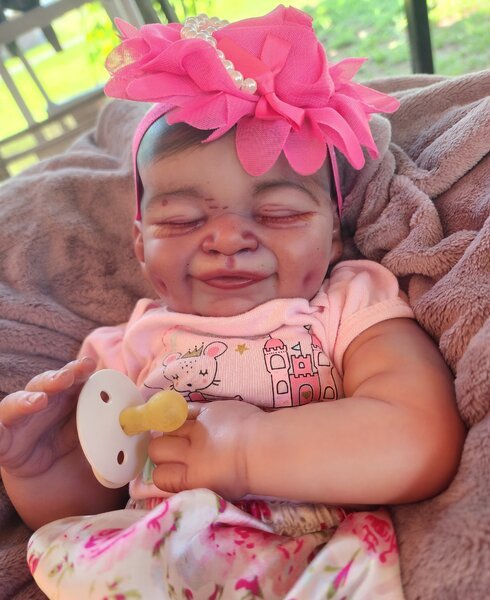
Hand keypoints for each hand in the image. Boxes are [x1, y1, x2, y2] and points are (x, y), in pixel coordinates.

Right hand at [0, 357, 95, 477]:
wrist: (47, 469)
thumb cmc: (69, 439)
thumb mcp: (90, 430)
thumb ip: (105, 421)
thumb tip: (132, 417)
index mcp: (63, 395)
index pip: (70, 378)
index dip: (78, 370)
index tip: (89, 365)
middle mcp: (39, 401)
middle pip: (44, 385)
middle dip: (55, 379)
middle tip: (67, 378)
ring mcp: (18, 419)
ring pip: (17, 404)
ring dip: (26, 401)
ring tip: (38, 401)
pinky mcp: (3, 440)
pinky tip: (0, 429)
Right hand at [148, 400, 261, 499]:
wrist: (267, 449)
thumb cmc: (243, 475)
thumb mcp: (212, 489)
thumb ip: (187, 483)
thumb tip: (165, 481)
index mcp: (192, 478)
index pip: (158, 475)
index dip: (163, 472)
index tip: (172, 470)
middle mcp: (190, 453)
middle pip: (156, 448)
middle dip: (161, 450)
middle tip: (175, 451)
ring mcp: (198, 428)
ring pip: (166, 427)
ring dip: (171, 432)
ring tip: (183, 435)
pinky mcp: (207, 409)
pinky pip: (183, 409)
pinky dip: (182, 414)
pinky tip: (192, 421)